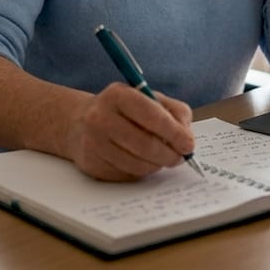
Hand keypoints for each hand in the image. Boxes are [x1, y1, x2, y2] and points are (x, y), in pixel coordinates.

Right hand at [65, 83, 195, 180]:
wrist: (81, 122)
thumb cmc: (124, 110)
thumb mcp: (150, 99)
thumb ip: (175, 112)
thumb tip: (187, 138)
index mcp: (118, 95)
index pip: (153, 116)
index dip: (175, 133)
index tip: (189, 145)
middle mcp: (100, 117)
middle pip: (146, 145)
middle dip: (169, 155)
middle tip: (179, 157)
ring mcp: (93, 142)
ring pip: (138, 165)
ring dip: (156, 165)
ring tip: (160, 158)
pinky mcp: (91, 164)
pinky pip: (126, 175)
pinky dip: (140, 171)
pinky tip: (139, 161)